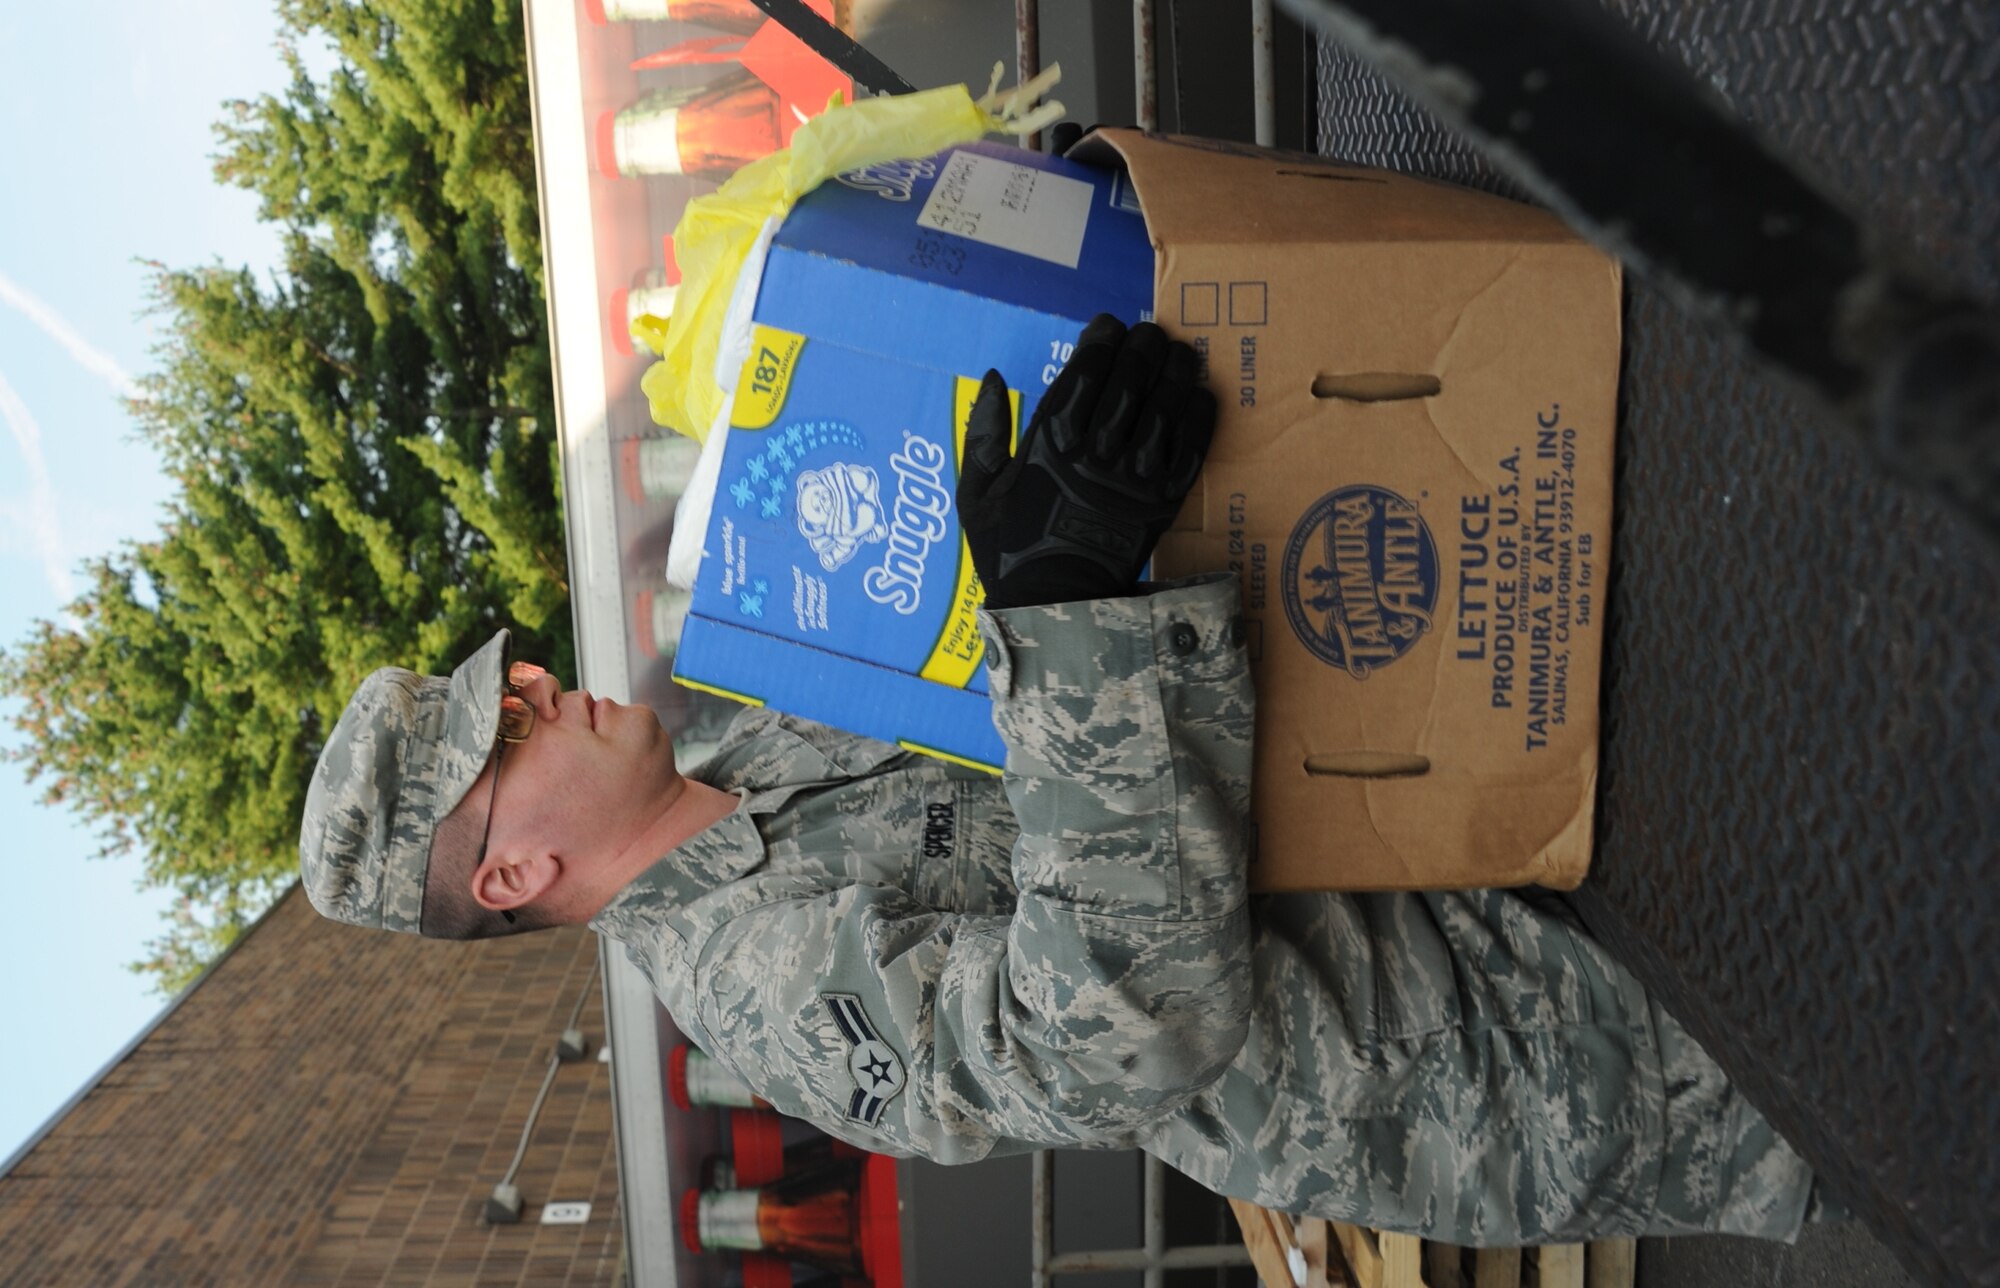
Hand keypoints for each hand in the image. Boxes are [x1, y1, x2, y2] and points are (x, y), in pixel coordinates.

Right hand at [956, 314, 1215, 609]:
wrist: (1054, 602)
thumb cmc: (1009, 547)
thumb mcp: (976, 491)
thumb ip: (982, 432)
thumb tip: (994, 378)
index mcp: (1050, 444)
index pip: (1085, 372)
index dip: (1102, 340)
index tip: (1109, 326)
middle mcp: (1097, 452)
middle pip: (1131, 379)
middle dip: (1144, 346)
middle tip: (1150, 333)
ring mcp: (1135, 476)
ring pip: (1166, 406)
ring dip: (1177, 371)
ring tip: (1181, 353)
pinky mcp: (1164, 500)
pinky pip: (1190, 447)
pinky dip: (1200, 416)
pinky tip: (1201, 394)